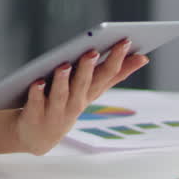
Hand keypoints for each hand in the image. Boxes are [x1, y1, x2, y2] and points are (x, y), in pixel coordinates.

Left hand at [10, 39, 147, 154]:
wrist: (37, 136)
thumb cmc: (67, 105)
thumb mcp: (91, 91)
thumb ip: (114, 74)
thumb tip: (142, 57)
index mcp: (89, 94)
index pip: (106, 76)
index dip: (117, 59)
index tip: (125, 41)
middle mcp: (75, 104)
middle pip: (83, 84)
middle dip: (88, 68)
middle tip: (93, 51)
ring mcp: (55, 111)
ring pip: (60, 94)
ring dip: (63, 80)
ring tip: (64, 65)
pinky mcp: (35, 116)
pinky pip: (36, 102)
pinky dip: (37, 92)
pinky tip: (38, 81)